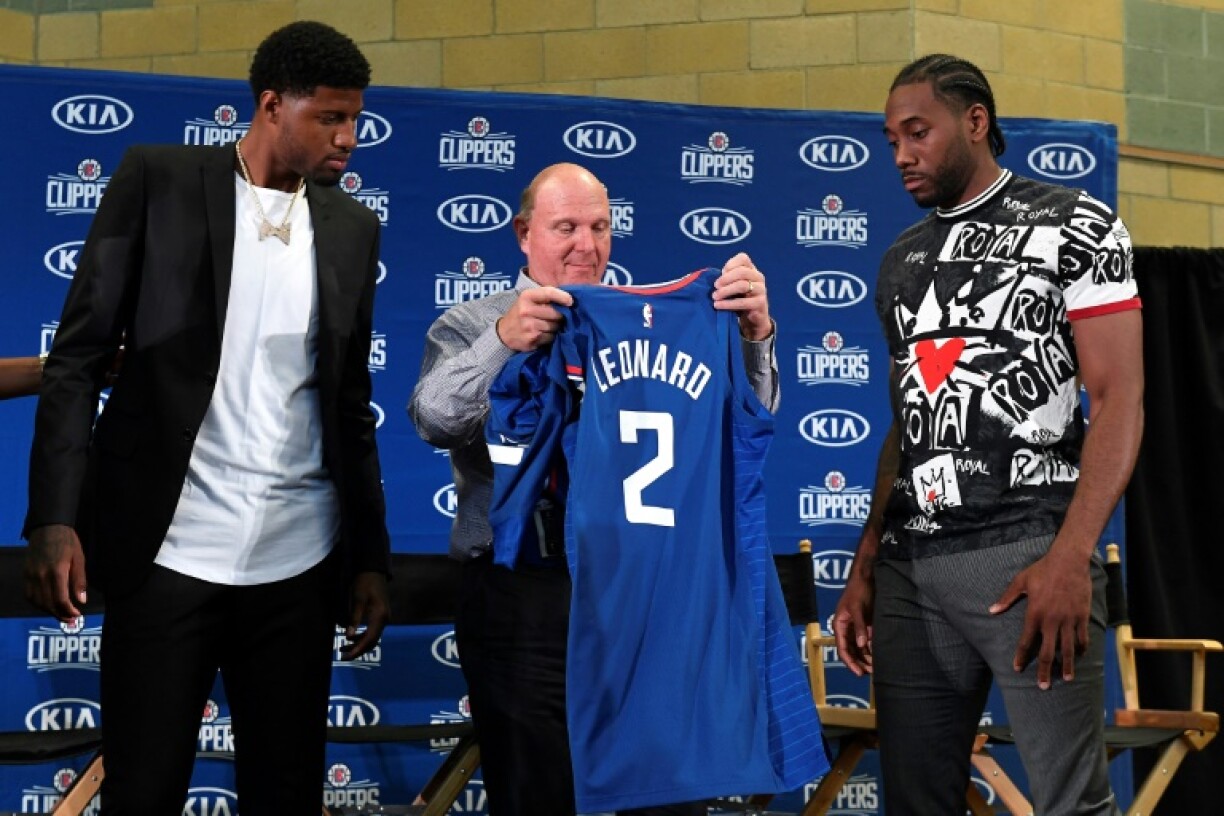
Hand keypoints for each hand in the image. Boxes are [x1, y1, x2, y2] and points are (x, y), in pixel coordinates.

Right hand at [24, 524, 87, 621]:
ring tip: (61, 614)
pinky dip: (38, 603)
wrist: (47, 527)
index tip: (77, 615)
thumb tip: (81, 601)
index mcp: (57, 571)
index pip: (60, 599)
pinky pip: (29, 594)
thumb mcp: (79, 558)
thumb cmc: (67, 542)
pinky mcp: (26, 574)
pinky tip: (48, 605)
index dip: (68, 610)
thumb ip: (79, 581)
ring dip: (48, 611)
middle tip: (70, 620)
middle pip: (48, 603)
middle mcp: (41, 576)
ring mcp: (31, 575)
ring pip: (37, 601)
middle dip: (60, 614)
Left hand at [340, 571, 390, 660]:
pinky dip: (361, 637)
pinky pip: (372, 631)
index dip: (358, 650)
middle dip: (357, 650)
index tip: (346, 657)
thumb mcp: (358, 600)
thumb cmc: (365, 583)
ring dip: (358, 644)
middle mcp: (384, 620)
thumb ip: (354, 618)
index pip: (369, 639)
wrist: (374, 570)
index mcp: (380, 616)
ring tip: (342, 648)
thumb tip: (348, 636)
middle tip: (342, 656)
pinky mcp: (380, 616)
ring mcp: (383, 618)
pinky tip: (350, 637)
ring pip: (372, 638)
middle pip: (372, 642)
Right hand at [496, 287, 574, 351]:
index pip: (549, 293)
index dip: (562, 296)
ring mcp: (529, 326)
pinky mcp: (532, 339)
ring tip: (548, 325)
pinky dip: (551, 336)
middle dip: (561, 316)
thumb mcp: (528, 299)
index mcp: (526, 296)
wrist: (503, 333)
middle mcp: (526, 310)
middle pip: (556, 313)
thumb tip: (569, 299)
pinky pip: (551, 337)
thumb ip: (545, 296)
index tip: (571, 301)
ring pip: (555, 326)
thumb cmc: (521, 313)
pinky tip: (544, 333)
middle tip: (558, 317)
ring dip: (556, 327)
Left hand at [712, 252, 771, 340]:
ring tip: (715, 297)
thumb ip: (727, 279)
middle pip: (742, 272)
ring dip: (725, 291)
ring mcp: (761, 290)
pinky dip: (728, 304)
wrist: (753, 319)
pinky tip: (718, 306)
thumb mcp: (733, 286)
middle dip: (726, 278)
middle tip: (715, 286)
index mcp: (751, 270)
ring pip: (742, 285)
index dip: (730, 264)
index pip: (743, 258)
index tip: (721, 273)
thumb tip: (715, 279)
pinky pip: (743, 302)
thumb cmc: (740, 299)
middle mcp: (758, 277)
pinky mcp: (760, 303)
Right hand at [832, 567, 874, 675]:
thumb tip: (862, 644)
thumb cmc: (858, 590)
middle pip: (851, 650)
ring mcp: (856, 626)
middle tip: (870, 673)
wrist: (867, 576)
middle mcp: (847, 628)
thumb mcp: (858, 608)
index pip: (843, 648)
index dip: (850, 662)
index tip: (859, 673)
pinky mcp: (866, 624)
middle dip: (859, 662)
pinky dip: (872, 648)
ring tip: (877, 667)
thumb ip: (860, 626)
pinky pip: (867, 640)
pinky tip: (879, 655)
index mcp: (840, 625)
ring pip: (860, 647)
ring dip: (866, 657)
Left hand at [990, 546, 1091, 688]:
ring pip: (1067, 649)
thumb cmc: (1042, 570)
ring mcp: (1069, 620)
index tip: (1017, 669)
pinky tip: (1077, 656)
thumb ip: (1006, 598)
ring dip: (1066, 665)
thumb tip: (991, 611)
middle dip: (1044, 671)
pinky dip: (1080, 648)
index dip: (1021, 657)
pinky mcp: (1082, 616)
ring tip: (1066, 679)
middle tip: (1043, 686)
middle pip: (1047, 652)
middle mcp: (1052, 621)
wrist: (1068, 561)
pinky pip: (1082, 638)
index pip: (1026, 641)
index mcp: (1034, 614)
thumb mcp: (1021, 582)